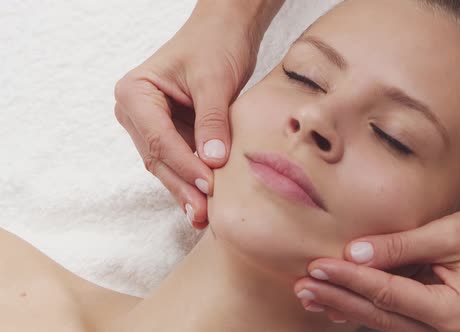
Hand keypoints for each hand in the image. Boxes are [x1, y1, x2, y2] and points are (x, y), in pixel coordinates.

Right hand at [114, 11, 258, 228]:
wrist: (225, 31)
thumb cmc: (215, 44)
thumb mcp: (215, 81)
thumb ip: (212, 121)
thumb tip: (214, 161)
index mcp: (135, 92)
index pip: (157, 137)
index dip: (184, 164)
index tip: (210, 184)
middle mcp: (136, 111)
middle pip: (157, 157)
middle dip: (182, 185)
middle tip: (203, 212)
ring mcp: (152, 125)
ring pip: (166, 165)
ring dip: (185, 189)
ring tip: (204, 215)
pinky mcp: (171, 133)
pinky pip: (179, 161)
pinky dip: (192, 179)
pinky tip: (205, 200)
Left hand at [295, 206, 459, 330]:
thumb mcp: (450, 234)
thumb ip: (401, 246)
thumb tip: (355, 251)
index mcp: (453, 313)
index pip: (386, 294)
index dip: (348, 278)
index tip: (316, 265)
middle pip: (378, 316)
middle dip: (337, 298)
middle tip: (302, 286)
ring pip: (382, 323)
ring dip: (345, 306)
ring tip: (309, 296)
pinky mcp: (436, 325)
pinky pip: (393, 320)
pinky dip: (364, 309)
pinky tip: (337, 303)